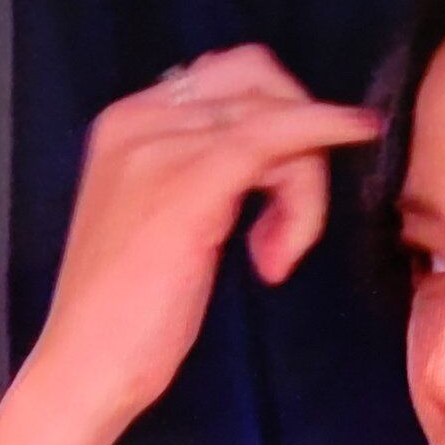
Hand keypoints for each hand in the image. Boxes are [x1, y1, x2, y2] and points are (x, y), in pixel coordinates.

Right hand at [22, 44, 381, 424]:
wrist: (85, 367)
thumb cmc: (129, 312)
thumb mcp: (167, 217)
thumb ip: (203, 169)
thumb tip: (274, 145)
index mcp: (126, 122)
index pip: (230, 77)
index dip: (283, 116)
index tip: (293, 184)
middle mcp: (138, 120)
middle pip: (258, 85)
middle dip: (301, 139)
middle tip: (291, 224)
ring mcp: (159, 148)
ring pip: (275, 119)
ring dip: (304, 183)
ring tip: (274, 256)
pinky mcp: (189, 187)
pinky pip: (276, 136)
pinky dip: (326, 133)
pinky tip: (358, 134)